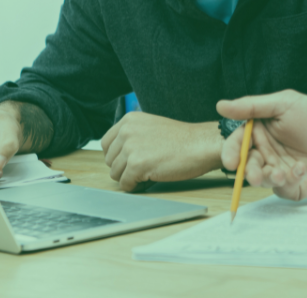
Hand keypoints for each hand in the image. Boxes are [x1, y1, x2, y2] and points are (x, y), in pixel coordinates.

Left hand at [100, 112, 221, 191]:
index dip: (117, 156)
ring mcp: (130, 147)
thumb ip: (132, 135)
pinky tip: (152, 177)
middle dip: (124, 167)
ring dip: (131, 177)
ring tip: (150, 170)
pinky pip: (126, 184)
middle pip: (109, 160)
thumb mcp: (152, 127)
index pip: (105, 144)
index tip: (130, 159)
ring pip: (115, 174)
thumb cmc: (182, 139)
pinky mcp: (136, 164)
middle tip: (145, 166)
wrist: (201, 144)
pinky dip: (137, 186)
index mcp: (129, 120)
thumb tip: (115, 154)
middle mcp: (126, 131)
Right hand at [217, 90, 306, 199]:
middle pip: (246, 165)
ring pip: (261, 180)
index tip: (231, 161)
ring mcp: (278, 170)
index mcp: (261, 131)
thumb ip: (254, 106)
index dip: (231, 153)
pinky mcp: (292, 186)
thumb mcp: (286, 104)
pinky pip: (282, 189)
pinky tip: (302, 169)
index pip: (237, 143)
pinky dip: (289, 180)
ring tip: (282, 172)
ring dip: (268, 178)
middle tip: (255, 175)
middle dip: (248, 172)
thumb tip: (221, 105)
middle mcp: (266, 152)